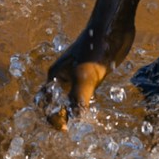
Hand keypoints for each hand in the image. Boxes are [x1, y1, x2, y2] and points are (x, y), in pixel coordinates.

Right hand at [43, 7, 134, 128]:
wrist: (113, 26)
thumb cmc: (96, 48)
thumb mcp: (86, 76)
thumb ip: (78, 100)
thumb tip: (74, 122)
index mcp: (56, 76)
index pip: (46, 103)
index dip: (52, 118)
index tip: (65, 131)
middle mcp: (64, 77)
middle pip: (57, 102)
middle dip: (61, 117)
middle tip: (71, 132)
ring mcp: (78, 76)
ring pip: (72, 99)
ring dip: (75, 112)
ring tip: (82, 126)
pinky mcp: (93, 75)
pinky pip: (86, 95)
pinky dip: (87, 106)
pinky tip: (94, 112)